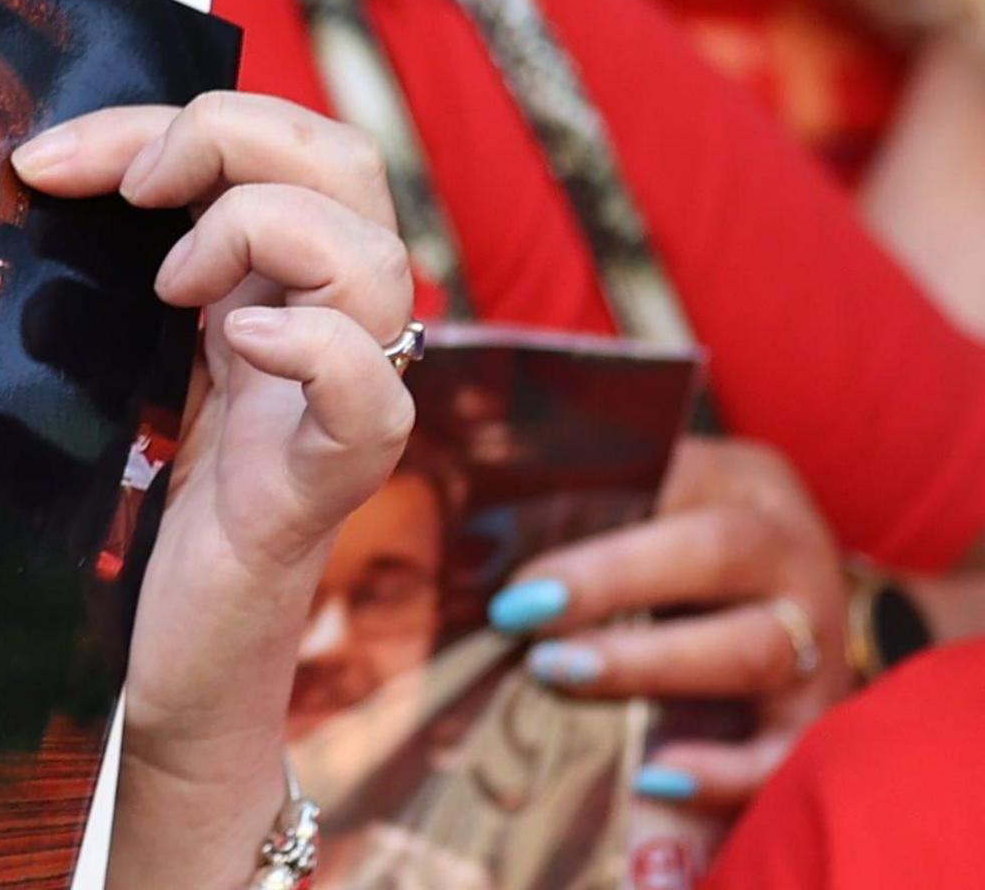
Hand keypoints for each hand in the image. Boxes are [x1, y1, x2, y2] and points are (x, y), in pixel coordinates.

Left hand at [12, 94, 417, 871]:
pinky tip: (246, 342)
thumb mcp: (102, 357)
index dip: (163, 121)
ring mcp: (331, 405)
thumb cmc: (119, 510)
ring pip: (376, 258)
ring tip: (173, 286)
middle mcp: (314, 327)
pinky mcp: (321, 488)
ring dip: (263, 229)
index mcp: (259, 285)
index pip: (270, 142)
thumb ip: (97, 270)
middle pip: (347, 163)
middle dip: (230, 134)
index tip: (49, 157)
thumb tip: (24, 179)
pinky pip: (375, 395)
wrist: (149, 661)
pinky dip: (320, 346)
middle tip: (133, 190)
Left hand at [489, 434, 850, 813]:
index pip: (673, 485)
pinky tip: (652, 783)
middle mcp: (790, 552)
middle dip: (615, 588)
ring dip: (653, 670)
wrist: (789, 578)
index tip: (516, 584)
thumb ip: (573, 495)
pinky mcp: (819, 715)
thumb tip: (447, 513)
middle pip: (719, 556)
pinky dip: (724, 775)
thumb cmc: (677, 531)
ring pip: (755, 650)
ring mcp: (816, 636)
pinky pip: (784, 751)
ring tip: (563, 680)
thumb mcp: (645, 492)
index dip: (596, 539)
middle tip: (524, 624)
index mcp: (737, 483)